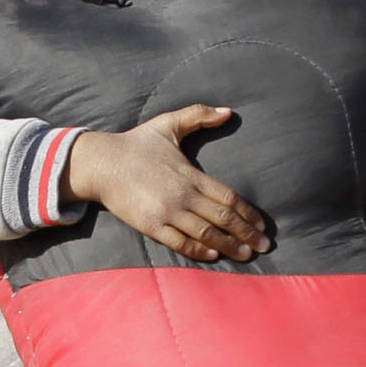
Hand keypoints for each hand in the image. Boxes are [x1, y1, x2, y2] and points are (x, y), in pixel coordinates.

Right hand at [68, 107, 265, 262]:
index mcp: (192, 174)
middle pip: (223, 218)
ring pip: (206, 233)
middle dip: (246, 234)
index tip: (262, 225)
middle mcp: (184, 195)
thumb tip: (228, 111)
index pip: (229, 197)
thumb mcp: (168, 124)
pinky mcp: (151, 225)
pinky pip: (179, 242)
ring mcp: (167, 212)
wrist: (101, 163)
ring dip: (229, 245)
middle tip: (264, 246)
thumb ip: (199, 115)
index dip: (248, 213)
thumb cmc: (136, 143)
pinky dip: (198, 250)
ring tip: (246, 255)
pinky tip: (213, 255)